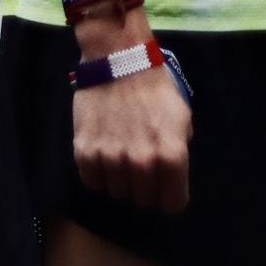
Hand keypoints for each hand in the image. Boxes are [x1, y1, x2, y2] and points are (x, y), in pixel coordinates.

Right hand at [71, 59, 193, 211]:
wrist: (118, 61)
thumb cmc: (154, 89)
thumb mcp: (181, 118)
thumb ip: (178, 151)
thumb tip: (170, 175)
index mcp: (171, 155)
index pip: (173, 204)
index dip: (170, 196)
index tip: (165, 187)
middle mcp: (142, 163)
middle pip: (144, 201)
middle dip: (145, 188)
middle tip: (142, 166)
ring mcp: (111, 160)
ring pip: (117, 193)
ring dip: (121, 180)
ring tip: (122, 154)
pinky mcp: (85, 153)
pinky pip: (93, 181)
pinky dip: (98, 173)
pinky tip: (104, 153)